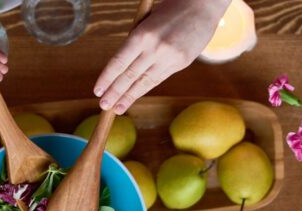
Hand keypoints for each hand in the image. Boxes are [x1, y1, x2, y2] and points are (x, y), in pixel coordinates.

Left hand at [94, 0, 230, 113]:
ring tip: (117, 108)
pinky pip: (159, 78)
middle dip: (115, 93)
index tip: (98, 91)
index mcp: (143, 34)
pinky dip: (145, 88)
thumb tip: (122, 65)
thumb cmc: (172, 8)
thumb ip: (136, 40)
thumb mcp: (148, 19)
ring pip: (145, 82)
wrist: (203, 5)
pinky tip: (135, 96)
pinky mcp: (181, 63)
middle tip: (103, 106)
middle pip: (130, 76)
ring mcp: (170, 57)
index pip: (119, 62)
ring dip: (129, 97)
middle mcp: (155, 48)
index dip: (107, 79)